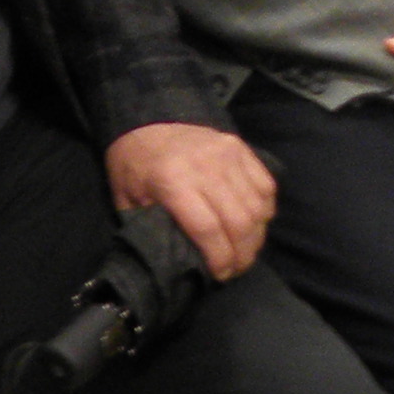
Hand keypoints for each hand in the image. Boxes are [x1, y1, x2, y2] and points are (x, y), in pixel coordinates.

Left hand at [106, 120, 274, 278]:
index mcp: (172, 180)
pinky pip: (266, 187)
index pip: (208, 229)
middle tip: (235, 269)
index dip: (219, 259)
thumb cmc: (135, 164)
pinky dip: (264, 210)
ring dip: (256, 237)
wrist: (145, 118)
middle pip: (240, 222)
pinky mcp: (240, 147)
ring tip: (244, 251)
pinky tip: (252, 223)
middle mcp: (204, 166)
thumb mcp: (127, 198)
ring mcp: (226, 153)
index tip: (220, 275)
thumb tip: (174, 262)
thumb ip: (150, 228)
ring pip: (257, 208)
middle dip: (242, 256)